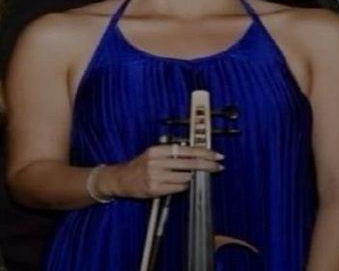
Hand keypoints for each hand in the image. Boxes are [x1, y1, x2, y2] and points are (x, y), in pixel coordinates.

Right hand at [97, 143, 223, 198]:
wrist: (120, 179)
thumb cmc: (140, 165)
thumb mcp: (155, 153)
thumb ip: (174, 153)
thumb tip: (198, 154)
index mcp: (159, 150)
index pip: (188, 150)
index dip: (205, 153)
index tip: (217, 155)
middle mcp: (157, 161)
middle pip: (191, 163)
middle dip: (208, 165)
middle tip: (218, 166)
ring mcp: (156, 176)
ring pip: (186, 177)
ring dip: (193, 178)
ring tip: (193, 177)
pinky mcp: (155, 189)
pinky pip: (178, 188)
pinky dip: (183, 186)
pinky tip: (182, 184)